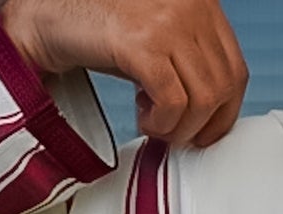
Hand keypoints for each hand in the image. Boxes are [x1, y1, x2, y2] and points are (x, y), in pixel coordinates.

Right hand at [0, 0, 248, 148]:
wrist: (47, 15)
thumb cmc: (100, 26)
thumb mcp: (159, 34)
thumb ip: (190, 57)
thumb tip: (214, 109)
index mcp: (199, 0)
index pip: (236, 70)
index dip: (224, 111)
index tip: (204, 130)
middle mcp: (189, 5)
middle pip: (221, 89)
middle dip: (199, 125)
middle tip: (173, 132)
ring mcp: (167, 22)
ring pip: (202, 100)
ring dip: (178, 127)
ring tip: (153, 123)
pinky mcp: (142, 43)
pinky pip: (173, 102)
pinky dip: (161, 123)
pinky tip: (142, 117)